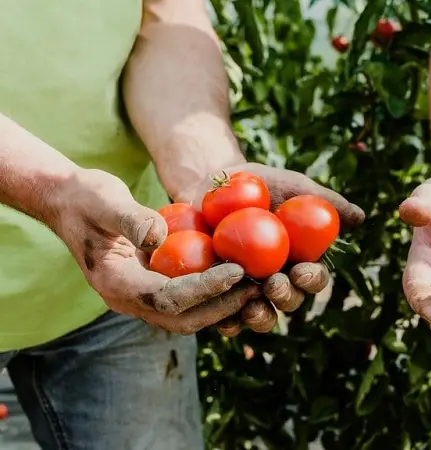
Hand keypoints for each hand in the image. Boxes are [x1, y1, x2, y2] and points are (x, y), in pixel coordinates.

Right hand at [54, 169, 259, 334]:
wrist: (70, 204)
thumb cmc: (86, 198)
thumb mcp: (104, 200)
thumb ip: (130, 219)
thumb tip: (159, 236)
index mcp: (115, 284)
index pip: (167, 297)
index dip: (205, 288)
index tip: (238, 271)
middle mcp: (129, 300)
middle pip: (182, 319)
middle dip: (222, 307)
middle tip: (257, 287)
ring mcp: (141, 298)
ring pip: (188, 316)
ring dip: (223, 306)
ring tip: (258, 286)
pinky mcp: (154, 288)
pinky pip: (189, 302)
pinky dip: (215, 295)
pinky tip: (243, 278)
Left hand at [181, 162, 365, 335]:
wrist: (213, 184)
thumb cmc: (262, 185)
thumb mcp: (294, 187)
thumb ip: (325, 202)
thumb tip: (359, 217)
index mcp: (301, 262)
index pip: (314, 278)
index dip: (312, 279)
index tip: (302, 270)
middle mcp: (278, 281)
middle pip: (289, 300)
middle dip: (285, 297)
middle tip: (273, 285)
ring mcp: (248, 291)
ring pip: (260, 315)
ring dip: (260, 316)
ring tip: (251, 307)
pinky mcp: (218, 294)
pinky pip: (223, 314)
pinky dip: (225, 320)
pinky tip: (221, 318)